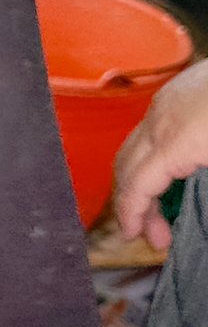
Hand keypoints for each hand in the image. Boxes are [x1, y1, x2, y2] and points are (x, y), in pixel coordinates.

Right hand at [114, 59, 207, 249]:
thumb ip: (205, 190)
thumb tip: (197, 212)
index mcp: (176, 140)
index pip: (136, 186)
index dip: (131, 215)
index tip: (135, 236)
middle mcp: (160, 119)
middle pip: (126, 169)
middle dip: (132, 203)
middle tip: (151, 231)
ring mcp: (166, 101)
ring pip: (133, 149)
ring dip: (138, 179)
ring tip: (158, 204)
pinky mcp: (178, 89)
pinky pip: (149, 130)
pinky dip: (149, 156)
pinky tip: (170, 169)